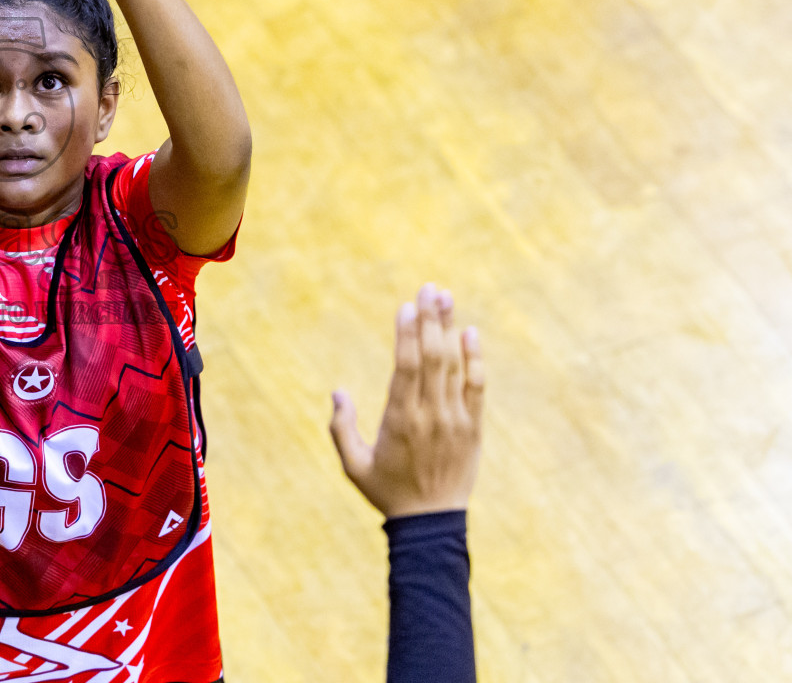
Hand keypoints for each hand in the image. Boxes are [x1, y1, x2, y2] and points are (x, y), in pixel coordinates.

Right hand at [329, 283, 485, 518]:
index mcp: (399, 420)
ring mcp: (455, 420)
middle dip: (431, 319)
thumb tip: (337, 391)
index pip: (407, 366)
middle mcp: (430, 415)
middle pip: (433, 357)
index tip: (406, 306)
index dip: (407, 334)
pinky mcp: (473, 428)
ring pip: (454, 365)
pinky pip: (476, 387)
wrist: (431, 524)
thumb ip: (341, 428)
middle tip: (430, 288)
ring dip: (450, 328)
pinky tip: (471, 333)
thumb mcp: (353, 466)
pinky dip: (475, 359)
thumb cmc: (387, 492)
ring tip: (446, 297)